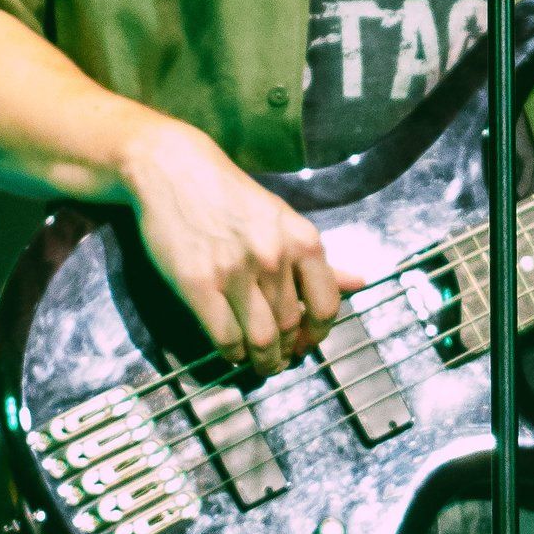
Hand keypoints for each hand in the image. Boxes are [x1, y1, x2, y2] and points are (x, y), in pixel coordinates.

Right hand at [118, 117, 361, 376]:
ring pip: (261, 338)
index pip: (326, 306)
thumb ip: (315, 259)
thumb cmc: (230, 196)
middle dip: (287, 352)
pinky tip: (231, 351)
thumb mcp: (281, 219)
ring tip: (258, 363)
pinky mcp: (199, 284)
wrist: (174, 170)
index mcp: (302, 241)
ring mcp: (236, 272)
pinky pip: (225, 337)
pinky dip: (232, 354)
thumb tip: (358, 283)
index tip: (307, 345)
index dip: (319, 335)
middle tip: (277, 359)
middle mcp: (274, 258)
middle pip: (292, 327)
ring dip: (262, 361)